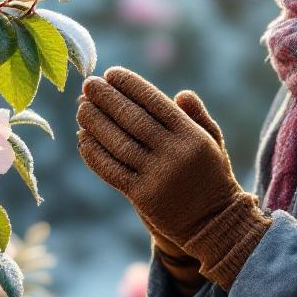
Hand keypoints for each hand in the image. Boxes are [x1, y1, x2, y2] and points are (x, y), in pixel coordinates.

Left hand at [76, 66, 270, 288]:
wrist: (215, 223)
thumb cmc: (211, 176)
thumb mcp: (212, 143)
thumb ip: (197, 117)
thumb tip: (180, 93)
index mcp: (191, 135)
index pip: (155, 102)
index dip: (130, 85)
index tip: (111, 73)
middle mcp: (174, 153)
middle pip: (132, 119)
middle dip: (107, 98)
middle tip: (89, 84)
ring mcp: (157, 176)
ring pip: (118, 143)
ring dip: (95, 123)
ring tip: (81, 108)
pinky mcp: (143, 196)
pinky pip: (112, 170)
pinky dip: (94, 153)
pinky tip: (83, 138)